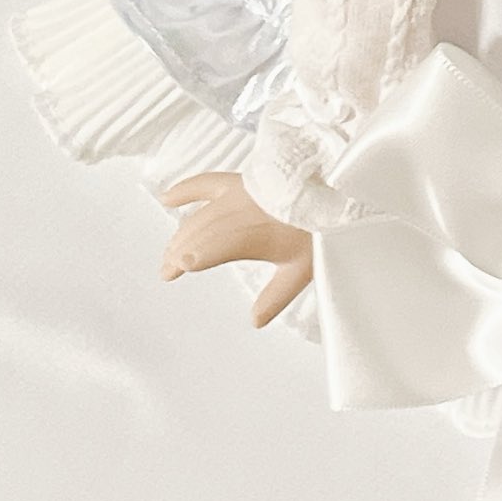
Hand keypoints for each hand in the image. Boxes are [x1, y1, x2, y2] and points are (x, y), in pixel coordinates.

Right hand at [159, 172, 312, 327]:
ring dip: (181, 232)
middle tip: (167, 271)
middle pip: (201, 230)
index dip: (195, 255)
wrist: (334, 191)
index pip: (216, 245)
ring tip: (170, 253)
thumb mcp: (302, 269)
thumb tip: (255, 321)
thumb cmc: (320, 229)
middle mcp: (244, 210)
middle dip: (179, 250)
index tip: (179, 267)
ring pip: (201, 212)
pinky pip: (208, 181)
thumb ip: (275, 297)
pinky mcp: (242, 179)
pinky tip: (167, 197)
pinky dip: (186, 188)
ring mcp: (241, 192)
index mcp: (256, 233)